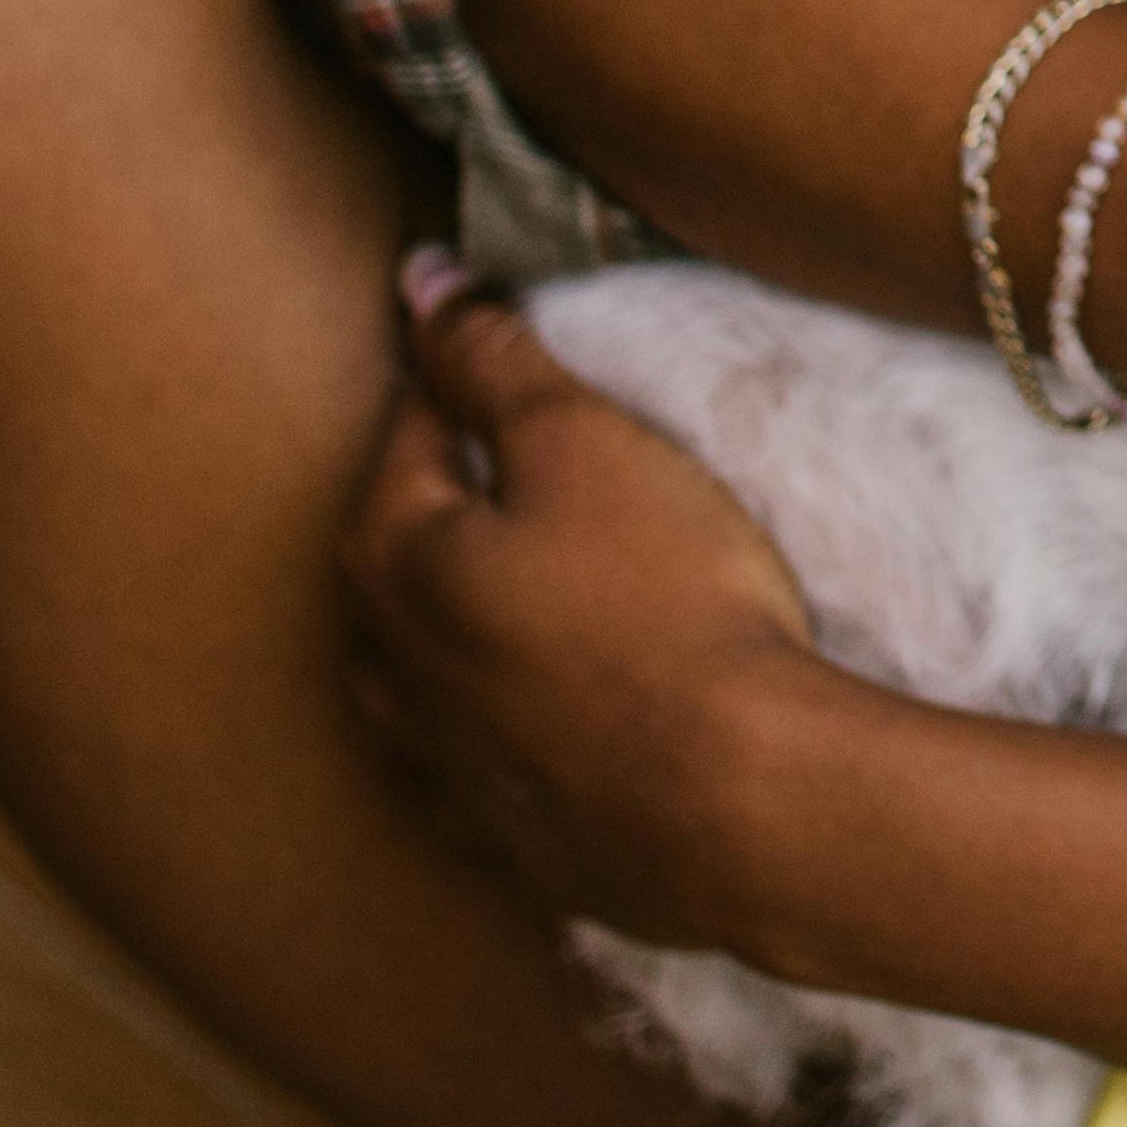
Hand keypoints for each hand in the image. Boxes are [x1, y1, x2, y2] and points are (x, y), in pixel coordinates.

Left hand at [334, 253, 855, 957]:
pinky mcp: (506, 846)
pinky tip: (534, 722)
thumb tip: (420, 280)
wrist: (738, 803)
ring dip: (445, 622)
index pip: (408, 428)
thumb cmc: (665, 598)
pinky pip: (471, 768)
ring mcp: (441, 771)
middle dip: (436, 495)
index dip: (456, 372)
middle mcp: (389, 670)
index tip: (499, 340)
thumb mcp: (585, 444)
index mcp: (392, 559)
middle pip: (394, 552)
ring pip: (412, 672)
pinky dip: (488, 729)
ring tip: (509, 584)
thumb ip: (492, 360)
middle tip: (509, 453)